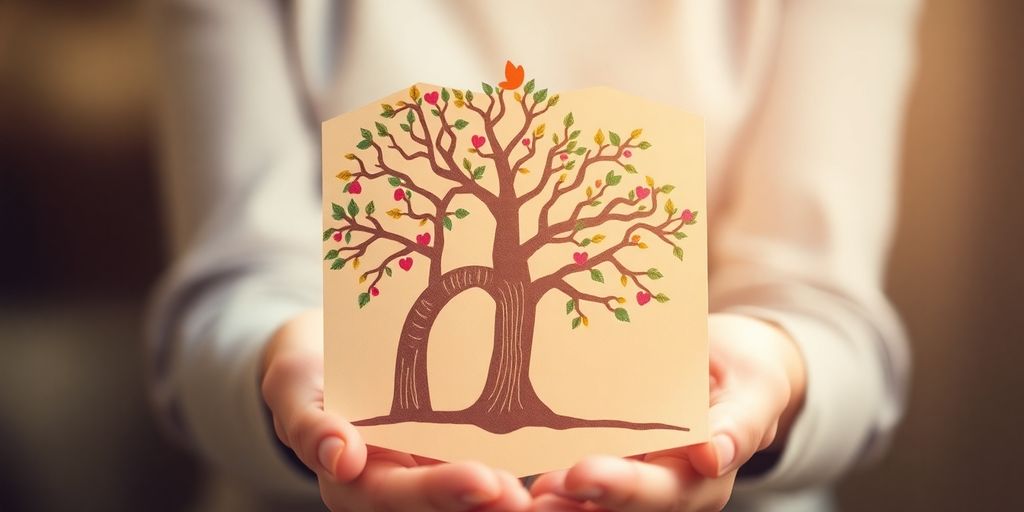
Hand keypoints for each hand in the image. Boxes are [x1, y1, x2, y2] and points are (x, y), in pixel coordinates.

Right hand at [261, 309, 530, 511]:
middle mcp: (395, 491)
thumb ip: (308, 422)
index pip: (397, 495)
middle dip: (486, 503)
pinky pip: (486, 480)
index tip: (481, 481)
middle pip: (443, 506)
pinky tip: (563, 473)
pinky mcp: (454, 460)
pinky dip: (520, 482)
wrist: (328, 362)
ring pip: (471, 500)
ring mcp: (426, 479)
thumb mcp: (292, 387)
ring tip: (550, 495)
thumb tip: (339, 457)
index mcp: (355, 482)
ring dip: (507, 501)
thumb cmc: (308, 373)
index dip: (440, 492)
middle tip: (527, 495)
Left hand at [529, 313, 806, 511]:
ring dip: (563, 505)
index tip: (584, 474)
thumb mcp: (755, 389)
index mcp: (707, 474)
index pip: (664, 488)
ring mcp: (641, 485)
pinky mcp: (614, 473)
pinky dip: (555, 491)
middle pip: (625, 506)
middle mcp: (672, 490)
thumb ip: (741, 422)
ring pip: (599, 506)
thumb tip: (714, 454)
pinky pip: (583, 491)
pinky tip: (519, 486)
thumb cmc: (743, 376)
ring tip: (523, 496)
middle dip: (583, 500)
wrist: (731, 375)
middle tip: (545, 486)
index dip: (624, 488)